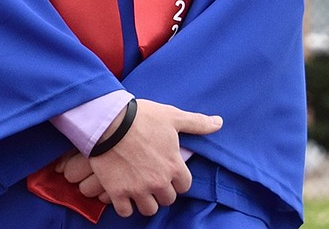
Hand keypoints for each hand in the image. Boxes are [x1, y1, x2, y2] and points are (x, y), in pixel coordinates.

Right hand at [56, 99, 222, 217]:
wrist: (109, 120)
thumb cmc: (142, 116)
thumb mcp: (172, 116)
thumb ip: (197, 123)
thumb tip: (219, 123)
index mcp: (174, 166)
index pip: (184, 186)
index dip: (177, 178)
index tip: (168, 169)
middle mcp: (158, 181)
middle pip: (167, 199)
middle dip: (162, 189)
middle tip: (152, 176)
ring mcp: (138, 189)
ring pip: (149, 209)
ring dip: (145, 200)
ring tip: (139, 186)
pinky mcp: (118, 192)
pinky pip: (126, 211)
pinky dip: (125, 204)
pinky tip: (123, 191)